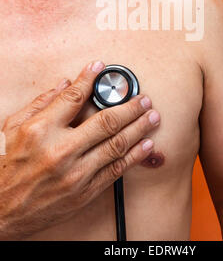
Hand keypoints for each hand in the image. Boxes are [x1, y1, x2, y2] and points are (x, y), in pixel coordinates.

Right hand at [0, 60, 159, 239]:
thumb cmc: (7, 167)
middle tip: (143, 98)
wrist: (3, 211)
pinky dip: (134, 156)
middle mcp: (60, 151)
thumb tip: (65, 84)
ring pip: (116, 145)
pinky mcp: (84, 192)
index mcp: (40, 131)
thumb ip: (40, 103)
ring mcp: (75, 174)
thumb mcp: (12, 128)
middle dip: (130, 107)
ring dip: (138, 128)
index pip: (73, 97)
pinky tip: (145, 144)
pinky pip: (115, 170)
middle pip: (106, 122)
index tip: (100, 68)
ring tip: (151, 116)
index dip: (89, 79)